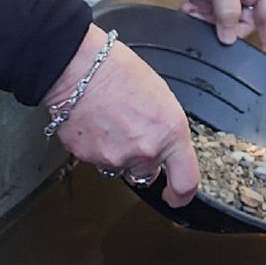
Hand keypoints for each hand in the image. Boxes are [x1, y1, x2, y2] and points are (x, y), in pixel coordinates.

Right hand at [51, 25, 202, 204]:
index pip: (185, 182)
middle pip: (147, 173)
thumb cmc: (119, 71)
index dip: (182, 195)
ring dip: (118, 152)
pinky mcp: (88, 158)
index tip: (177, 197)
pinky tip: (96, 122)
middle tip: (132, 131)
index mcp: (170, 133)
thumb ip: (166, 129)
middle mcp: (145, 151)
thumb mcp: (161, 96)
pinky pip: (97, 159)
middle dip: (143, 159)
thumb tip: (163, 143)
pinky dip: (97, 146)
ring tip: (111, 120)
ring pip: (121, 167)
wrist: (80, 67)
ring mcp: (115, 158)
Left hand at [150, 0, 265, 56]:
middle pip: (245, 24)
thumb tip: (230, 39)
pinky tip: (188, 7)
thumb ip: (229, 12)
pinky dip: (197, 17)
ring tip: (195, 9)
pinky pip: (207, 18)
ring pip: (224, 24)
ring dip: (208, 22)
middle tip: (212, 21)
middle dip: (228, 28)